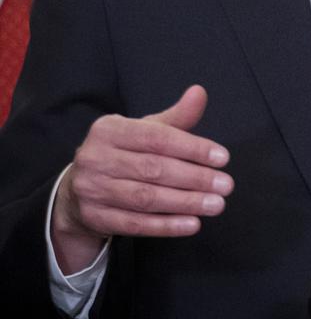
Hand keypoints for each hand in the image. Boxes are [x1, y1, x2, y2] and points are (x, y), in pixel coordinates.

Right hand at [51, 85, 233, 272]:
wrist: (78, 190)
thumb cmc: (121, 154)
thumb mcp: (143, 131)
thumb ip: (174, 117)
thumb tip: (199, 93)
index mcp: (109, 129)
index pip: (157, 138)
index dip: (192, 148)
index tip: (222, 158)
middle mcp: (96, 158)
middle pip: (153, 169)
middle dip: (194, 178)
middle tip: (225, 185)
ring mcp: (92, 190)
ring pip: (146, 198)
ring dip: (185, 203)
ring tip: (216, 204)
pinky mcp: (95, 217)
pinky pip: (136, 224)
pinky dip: (167, 225)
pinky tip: (193, 223)